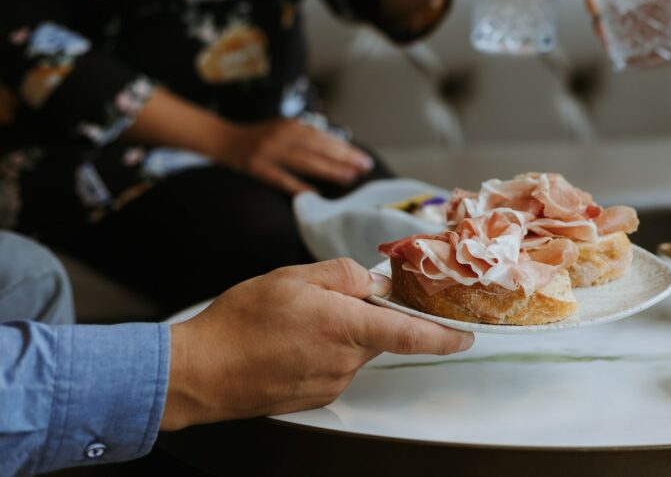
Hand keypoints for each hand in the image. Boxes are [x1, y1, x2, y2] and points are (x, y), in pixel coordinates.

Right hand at [161, 258, 473, 429]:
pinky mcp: (315, 397)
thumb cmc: (241, 321)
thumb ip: (344, 276)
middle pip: (379, 335)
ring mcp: (330, 383)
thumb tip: (375, 284)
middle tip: (328, 299)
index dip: (445, 337)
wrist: (200, 371)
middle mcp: (345, 362)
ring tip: (296, 320)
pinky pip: (336, 366)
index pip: (411, 335)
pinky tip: (291, 341)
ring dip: (342, 332)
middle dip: (368, 315)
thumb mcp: (294, 278)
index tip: (467, 336)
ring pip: (355, 349)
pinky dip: (325, 349)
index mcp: (345, 327)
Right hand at [216, 118, 374, 194]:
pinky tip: (315, 195)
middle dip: (343, 158)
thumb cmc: (263, 136)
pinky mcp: (257, 168)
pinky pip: (281, 179)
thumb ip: (308, 137)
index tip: (363, 158)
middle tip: (363, 168)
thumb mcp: (285, 129)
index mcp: (291, 125)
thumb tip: (339, 148)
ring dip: (328, 170)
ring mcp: (268, 152)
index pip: (324, 137)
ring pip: (304, 162)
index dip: (345, 148)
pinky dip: (298, 187)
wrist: (226, 139)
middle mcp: (281, 136)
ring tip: (348, 178)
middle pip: (318, 148)